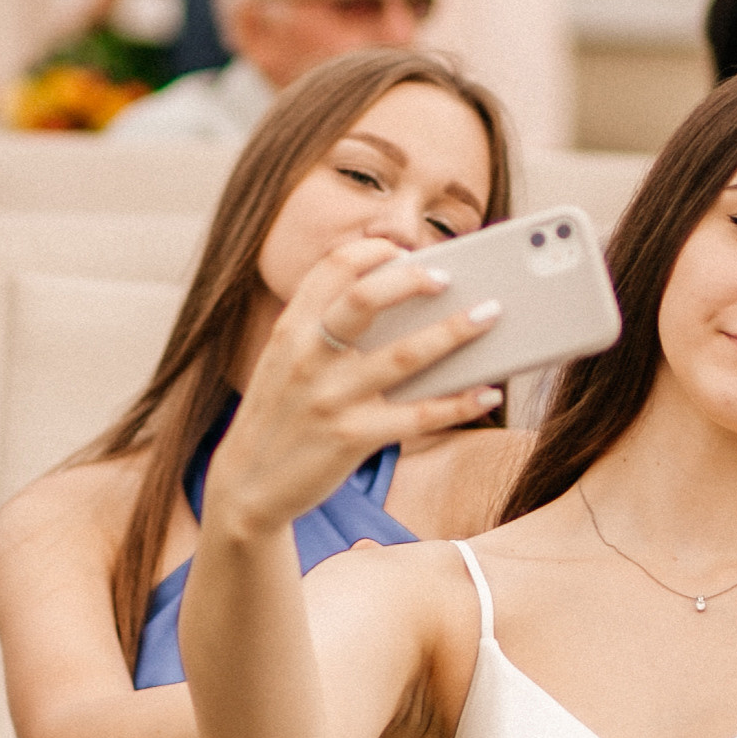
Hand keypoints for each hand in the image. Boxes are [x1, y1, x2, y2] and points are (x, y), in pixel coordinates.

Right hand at [202, 231, 502, 543]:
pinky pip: (419, 416)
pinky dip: (459, 403)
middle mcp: (308, 358)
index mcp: (290, 330)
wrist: (247, 487)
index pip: (332, 268)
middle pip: (365, 298)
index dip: (373, 251)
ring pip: (406, 355)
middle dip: (412, 279)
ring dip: (455, 331)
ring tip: (489, 314)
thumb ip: (321, 331)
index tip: (403, 250)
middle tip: (447, 277)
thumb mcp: (283, 364)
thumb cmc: (278, 418)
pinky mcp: (352, 438)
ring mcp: (331, 399)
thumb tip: (397, 306)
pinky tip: (487, 394)